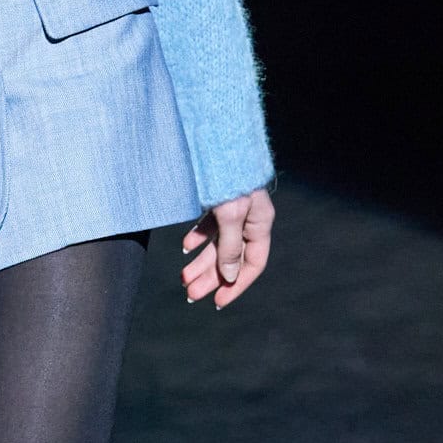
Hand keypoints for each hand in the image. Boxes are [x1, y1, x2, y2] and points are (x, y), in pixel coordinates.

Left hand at [182, 187, 274, 309]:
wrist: (218, 140)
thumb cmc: (229, 177)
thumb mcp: (230, 215)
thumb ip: (230, 247)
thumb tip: (230, 277)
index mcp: (259, 223)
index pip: (253, 264)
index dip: (237, 285)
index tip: (218, 302)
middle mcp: (248, 219)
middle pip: (231, 257)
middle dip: (211, 277)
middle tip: (190, 294)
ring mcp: (233, 209)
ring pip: (217, 244)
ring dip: (201, 262)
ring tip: (182, 278)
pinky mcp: (219, 199)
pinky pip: (209, 225)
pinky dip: (198, 238)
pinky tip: (185, 248)